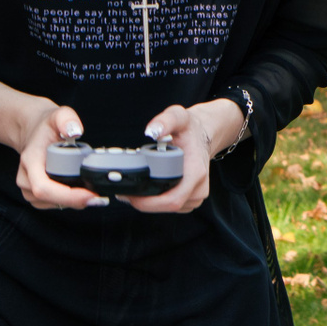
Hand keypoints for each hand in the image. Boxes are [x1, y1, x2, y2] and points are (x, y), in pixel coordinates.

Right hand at [0, 79, 105, 209]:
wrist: (34, 131)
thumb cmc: (47, 125)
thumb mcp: (58, 115)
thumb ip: (67, 119)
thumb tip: (75, 131)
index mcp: (30, 161)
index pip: (43, 187)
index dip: (67, 196)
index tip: (90, 195)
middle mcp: (25, 178)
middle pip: (50, 200)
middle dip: (76, 201)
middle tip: (100, 198)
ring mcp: (28, 189)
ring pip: (53, 204)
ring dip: (74, 202)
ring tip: (94, 193)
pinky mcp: (35, 195)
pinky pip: (54, 204)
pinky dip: (69, 201)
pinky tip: (83, 193)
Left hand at [128, 98, 247, 214]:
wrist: (202, 136)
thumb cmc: (189, 129)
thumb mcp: (178, 116)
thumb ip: (165, 121)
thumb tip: (152, 131)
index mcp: (196, 173)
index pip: (172, 199)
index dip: (148, 201)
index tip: (129, 192)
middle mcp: (199, 188)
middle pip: (167, 207)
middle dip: (143, 203)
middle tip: (124, 192)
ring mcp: (196, 196)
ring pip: (168, 209)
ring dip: (148, 203)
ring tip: (133, 189)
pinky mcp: (191, 200)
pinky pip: (170, 207)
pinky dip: (156, 202)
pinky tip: (146, 191)